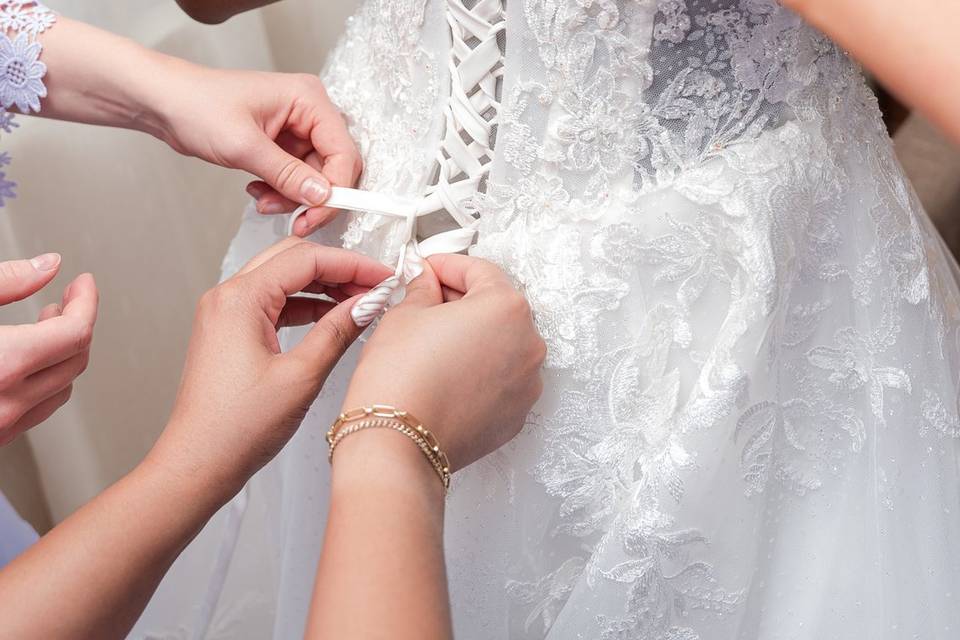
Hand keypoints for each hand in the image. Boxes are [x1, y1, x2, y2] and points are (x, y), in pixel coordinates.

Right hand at [0, 254, 97, 445]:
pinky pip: (36, 410)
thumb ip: (5, 282)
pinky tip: (25, 362)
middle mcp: (6, 403)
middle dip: (76, 325)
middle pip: (75, 360)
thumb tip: (47, 265)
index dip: (86, 302)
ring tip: (43, 327)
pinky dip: (41, 382)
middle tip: (64, 300)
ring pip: (61, 389)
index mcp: (2, 365)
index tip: (84, 284)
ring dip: (61, 355)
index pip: (76, 332)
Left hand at [148, 238, 391, 496]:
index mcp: (240, 299)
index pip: (307, 260)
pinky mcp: (228, 332)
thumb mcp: (302, 376)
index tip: (384, 277)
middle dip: (338, 269)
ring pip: (283, 280)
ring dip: (322, 286)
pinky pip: (272, 304)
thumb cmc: (237, 427)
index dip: (352, 265)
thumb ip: (338, 331)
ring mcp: (225, 314)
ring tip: (360, 302)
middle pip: (293, 260)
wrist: (199, 463)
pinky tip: (332, 318)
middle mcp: (227, 297)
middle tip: (374, 286)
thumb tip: (368, 303)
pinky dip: (304, 306)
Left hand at [158, 65, 361, 235]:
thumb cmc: (196, 105)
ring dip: (293, 198)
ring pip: (316, 178)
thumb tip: (322, 196)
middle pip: (335, 167)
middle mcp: (309, 112)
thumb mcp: (243, 145)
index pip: (343, 151)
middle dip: (314, 197)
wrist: (165, 102)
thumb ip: (287, 174)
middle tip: (295, 220)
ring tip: (262, 201)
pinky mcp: (284, 144)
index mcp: (308, 99)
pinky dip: (281, 192)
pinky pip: (297, 178)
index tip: (317, 215)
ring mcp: (297, 129)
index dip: (337, 188)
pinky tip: (257, 190)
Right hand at [341, 255, 545, 470]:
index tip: (428, 270)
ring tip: (434, 343)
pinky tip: (448, 374)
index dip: (447, 266)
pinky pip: (501, 379)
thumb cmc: (400, 380)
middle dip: (462, 301)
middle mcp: (529, 344)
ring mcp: (527, 383)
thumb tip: (427, 282)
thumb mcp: (404, 315)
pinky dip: (480, 371)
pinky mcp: (517, 414)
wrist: (398, 443)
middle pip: (496, 307)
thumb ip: (423, 289)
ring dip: (474, 337)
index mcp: (506, 308)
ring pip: (502, 345)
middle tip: (426, 302)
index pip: (480, 271)